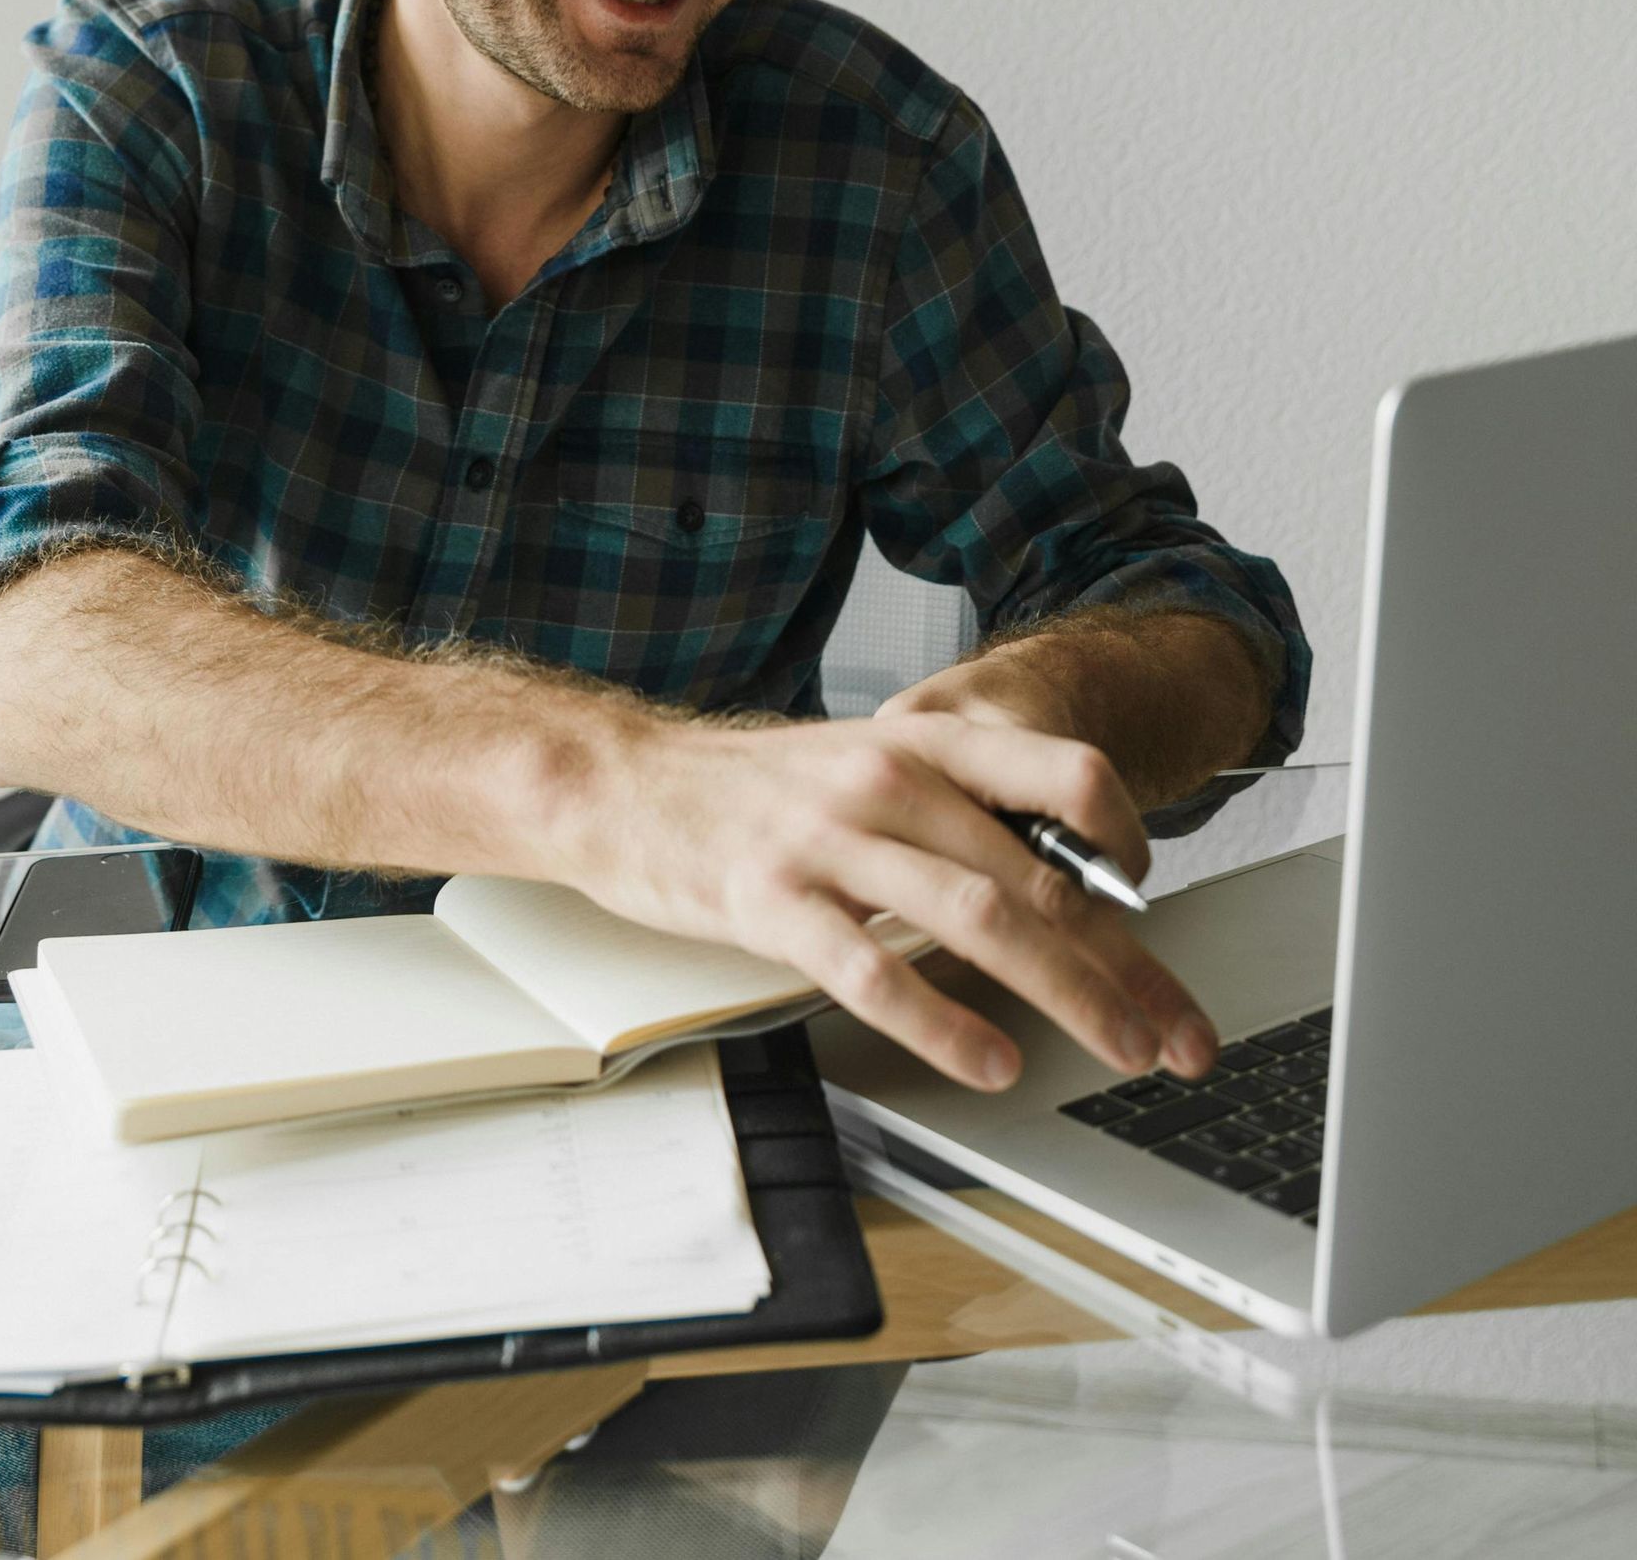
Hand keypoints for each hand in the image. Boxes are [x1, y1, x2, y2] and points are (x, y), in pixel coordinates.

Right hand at [555, 698, 1219, 1096]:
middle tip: (1179, 1031)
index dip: (1127, 841)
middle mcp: (890, 781)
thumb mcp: (868, 771)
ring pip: (979, 918)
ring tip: (1117, 1048)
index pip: (1065, 774)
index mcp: (925, 744)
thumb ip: (955, 814)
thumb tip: (1060, 884)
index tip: (1156, 906)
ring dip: (1066, 993)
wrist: (626, 782)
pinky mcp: (773, 902)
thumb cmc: (758, 789)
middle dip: (1126, 963)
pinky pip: (873, 968)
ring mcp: (831, 840)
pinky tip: (990, 1061)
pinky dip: (942, 1022)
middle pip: (1040, 873)